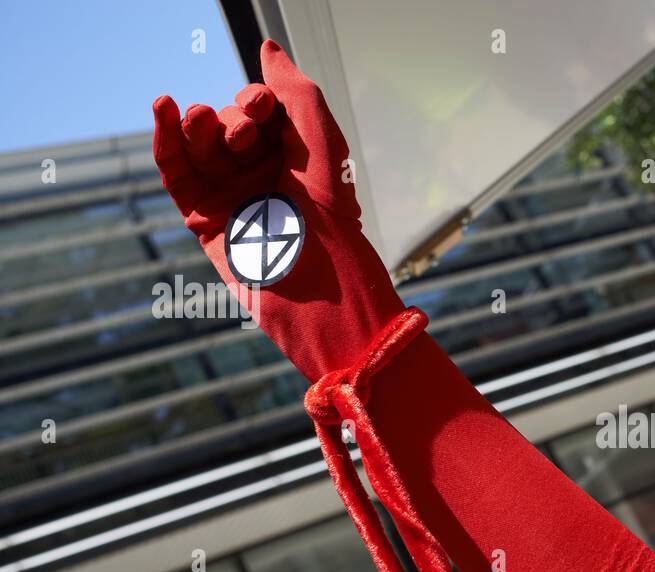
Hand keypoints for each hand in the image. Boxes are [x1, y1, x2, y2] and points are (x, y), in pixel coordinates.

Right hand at [152, 39, 403, 380]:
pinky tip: (163, 107)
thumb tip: (266, 48)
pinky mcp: (202, 215)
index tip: (265, 106)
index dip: (259, 100)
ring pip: (199, 143)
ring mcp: (230, 194)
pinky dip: (165, 138)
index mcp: (293, 157)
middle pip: (229, 123)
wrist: (317, 280)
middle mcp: (261, 174)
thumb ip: (293, 89)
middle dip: (233, 120)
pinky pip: (175, 170)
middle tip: (246, 137)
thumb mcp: (320, 139)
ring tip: (202, 121)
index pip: (262, 111)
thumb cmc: (330, 212)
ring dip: (197, 123)